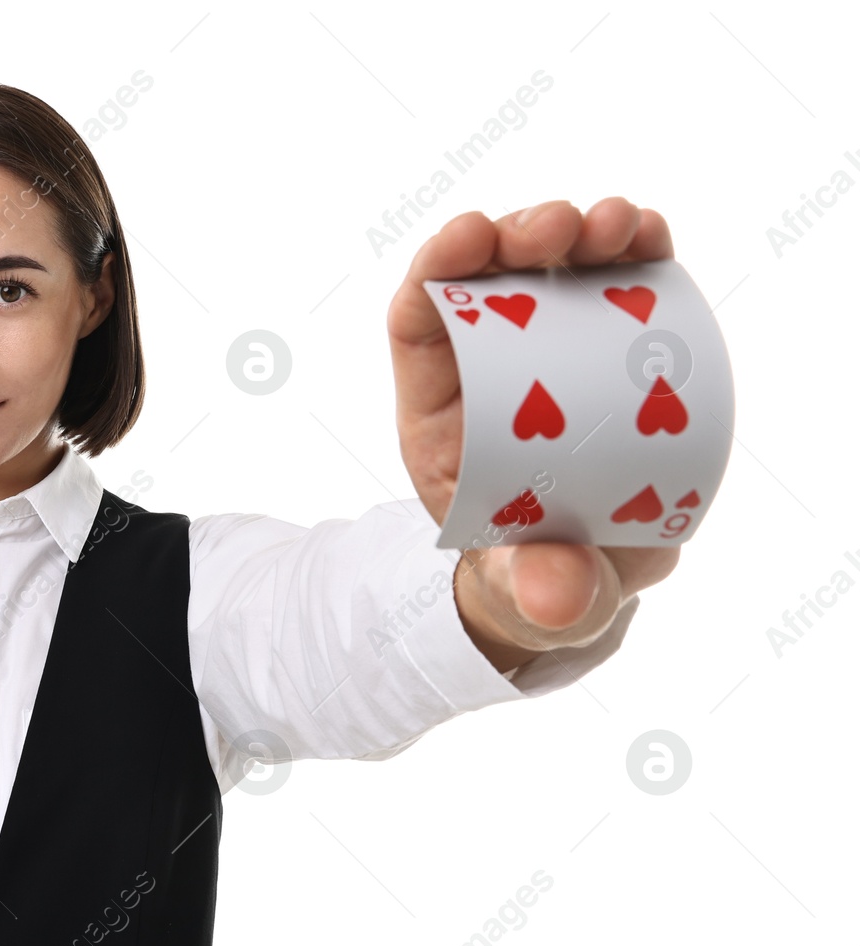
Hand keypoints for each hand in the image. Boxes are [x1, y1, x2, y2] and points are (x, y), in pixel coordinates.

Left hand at [385, 198, 681, 671]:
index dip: (437, 269)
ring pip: (554, 267)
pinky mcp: (612, 346)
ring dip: (583, 230)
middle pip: (488, 278)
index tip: (473, 235)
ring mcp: (554, 351)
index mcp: (444, 419)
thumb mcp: (532, 594)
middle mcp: (492, 372)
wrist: (589, 576)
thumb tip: (553, 592)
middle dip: (519, 236)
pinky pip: (620, 282)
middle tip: (563, 228)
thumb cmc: (539, 578)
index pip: (420, 324)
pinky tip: (651, 235)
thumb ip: (540, 592)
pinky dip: (636, 249)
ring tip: (620, 225)